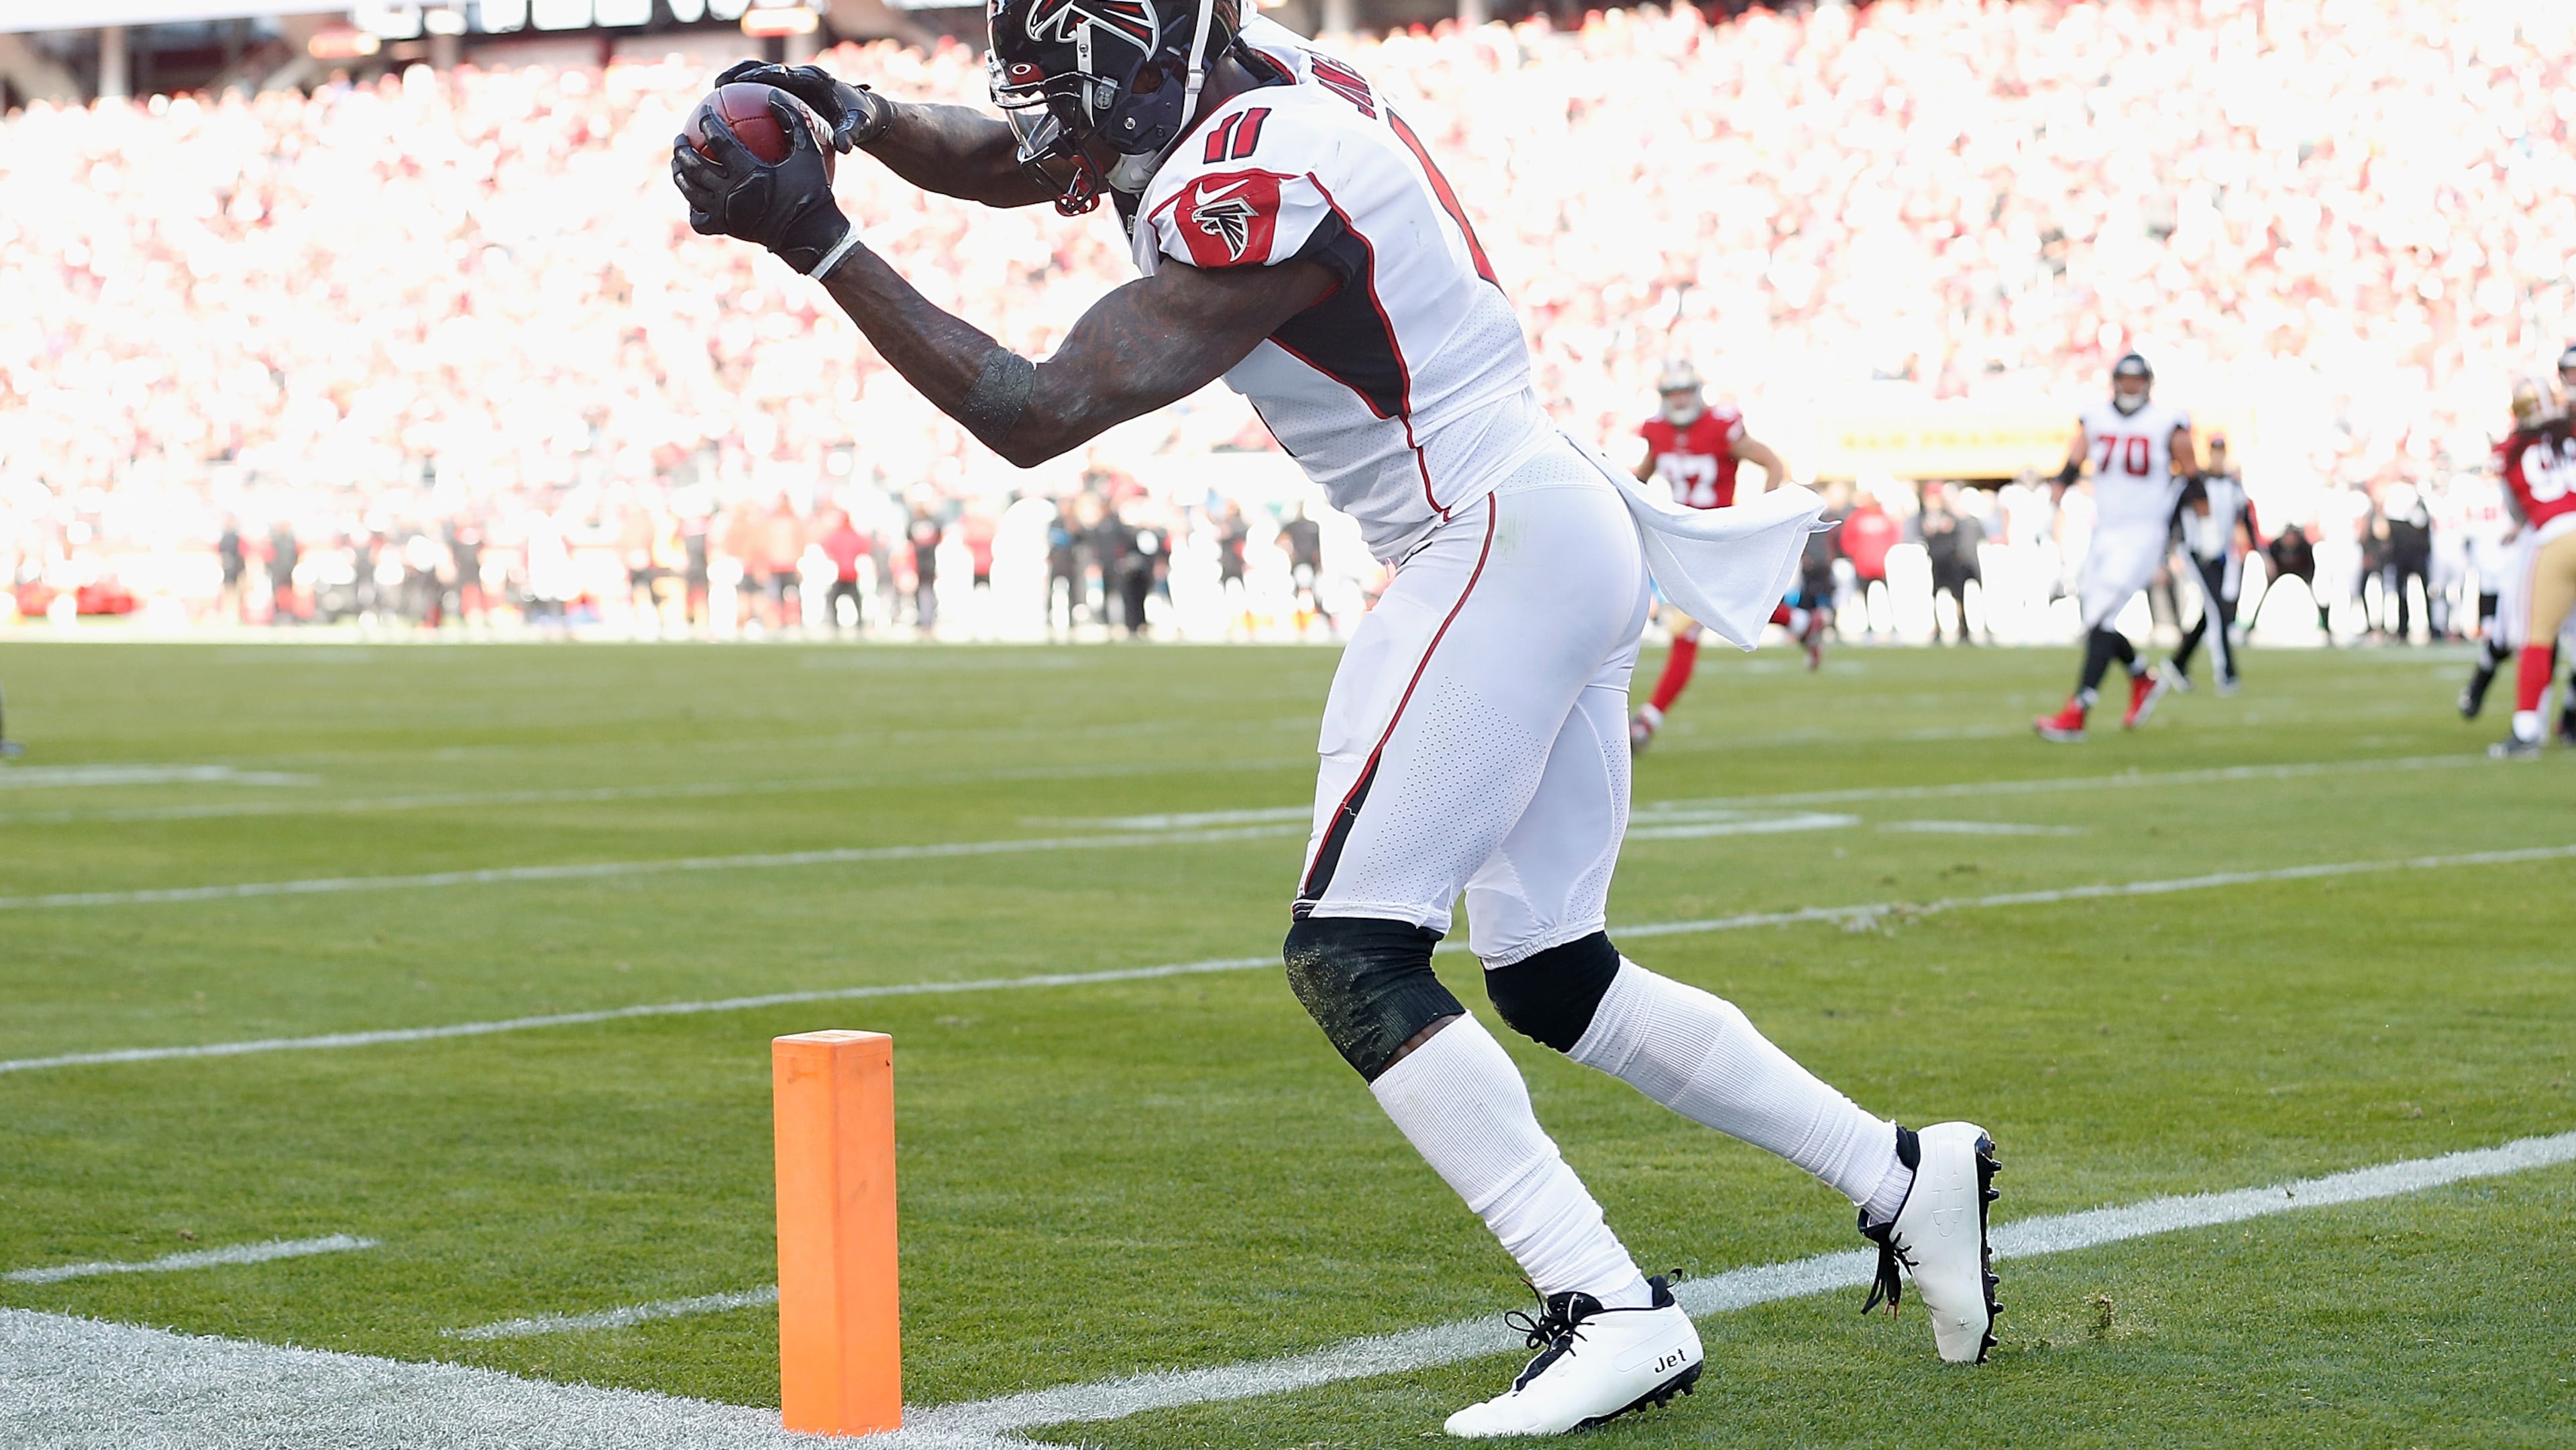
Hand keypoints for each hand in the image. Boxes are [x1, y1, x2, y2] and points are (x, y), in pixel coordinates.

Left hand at [671, 97, 851, 275]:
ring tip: (678, 162)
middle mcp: (732, 193)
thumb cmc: (812, 189)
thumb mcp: (809, 151)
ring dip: (679, 174)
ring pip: (690, 191)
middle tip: (680, 137)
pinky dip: (692, 206)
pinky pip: (698, 218)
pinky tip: (692, 196)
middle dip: (682, 149)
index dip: (707, 123)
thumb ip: (792, 120)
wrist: (811, 233)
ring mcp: (725, 213)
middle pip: (694, 166)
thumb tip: (774, 94)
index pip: (718, 140)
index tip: (705, 112)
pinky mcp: (725, 229)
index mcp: (750, 172)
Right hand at [714, 60, 892, 151]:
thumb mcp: (857, 125)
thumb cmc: (858, 118)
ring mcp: (790, 83)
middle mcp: (798, 76)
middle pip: (763, 68)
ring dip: (735, 80)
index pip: (784, 74)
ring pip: (757, 75)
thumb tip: (845, 147)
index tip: (743, 83)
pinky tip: (727, 116)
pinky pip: (760, 90)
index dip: (762, 76)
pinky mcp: (785, 91)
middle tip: (718, 85)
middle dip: (740, 73)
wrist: (861, 111)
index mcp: (813, 79)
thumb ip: (849, 133)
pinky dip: (744, 96)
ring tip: (714, 94)